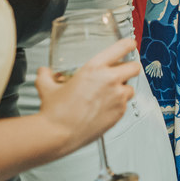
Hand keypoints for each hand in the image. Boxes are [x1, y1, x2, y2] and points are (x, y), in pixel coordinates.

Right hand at [36, 37, 139, 152]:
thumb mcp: (47, 87)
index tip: (130, 45)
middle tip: (123, 73)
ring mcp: (117, 97)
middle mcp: (110, 80)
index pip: (122, 47)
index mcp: (95, 68)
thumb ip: (46, 75)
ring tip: (109, 95)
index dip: (128, 45)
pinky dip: (118, 105)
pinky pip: (125, 105)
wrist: (58, 135)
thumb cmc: (55, 112)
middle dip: (130, 69)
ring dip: (123, 89)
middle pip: (135, 67)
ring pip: (131, 88)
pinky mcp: (119, 113)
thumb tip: (44, 71)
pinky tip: (104, 108)